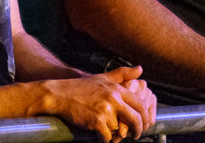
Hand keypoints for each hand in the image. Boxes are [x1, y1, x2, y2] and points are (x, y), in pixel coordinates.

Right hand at [38, 66, 152, 142]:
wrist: (59, 95)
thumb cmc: (81, 87)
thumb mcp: (103, 77)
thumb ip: (123, 74)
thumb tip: (140, 69)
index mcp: (117, 89)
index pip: (140, 104)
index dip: (145, 117)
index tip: (143, 124)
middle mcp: (113, 98)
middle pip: (136, 119)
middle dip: (138, 130)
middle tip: (136, 136)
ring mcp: (105, 110)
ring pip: (119, 129)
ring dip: (116, 134)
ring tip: (109, 132)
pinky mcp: (96, 121)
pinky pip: (107, 137)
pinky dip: (104, 139)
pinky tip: (99, 136)